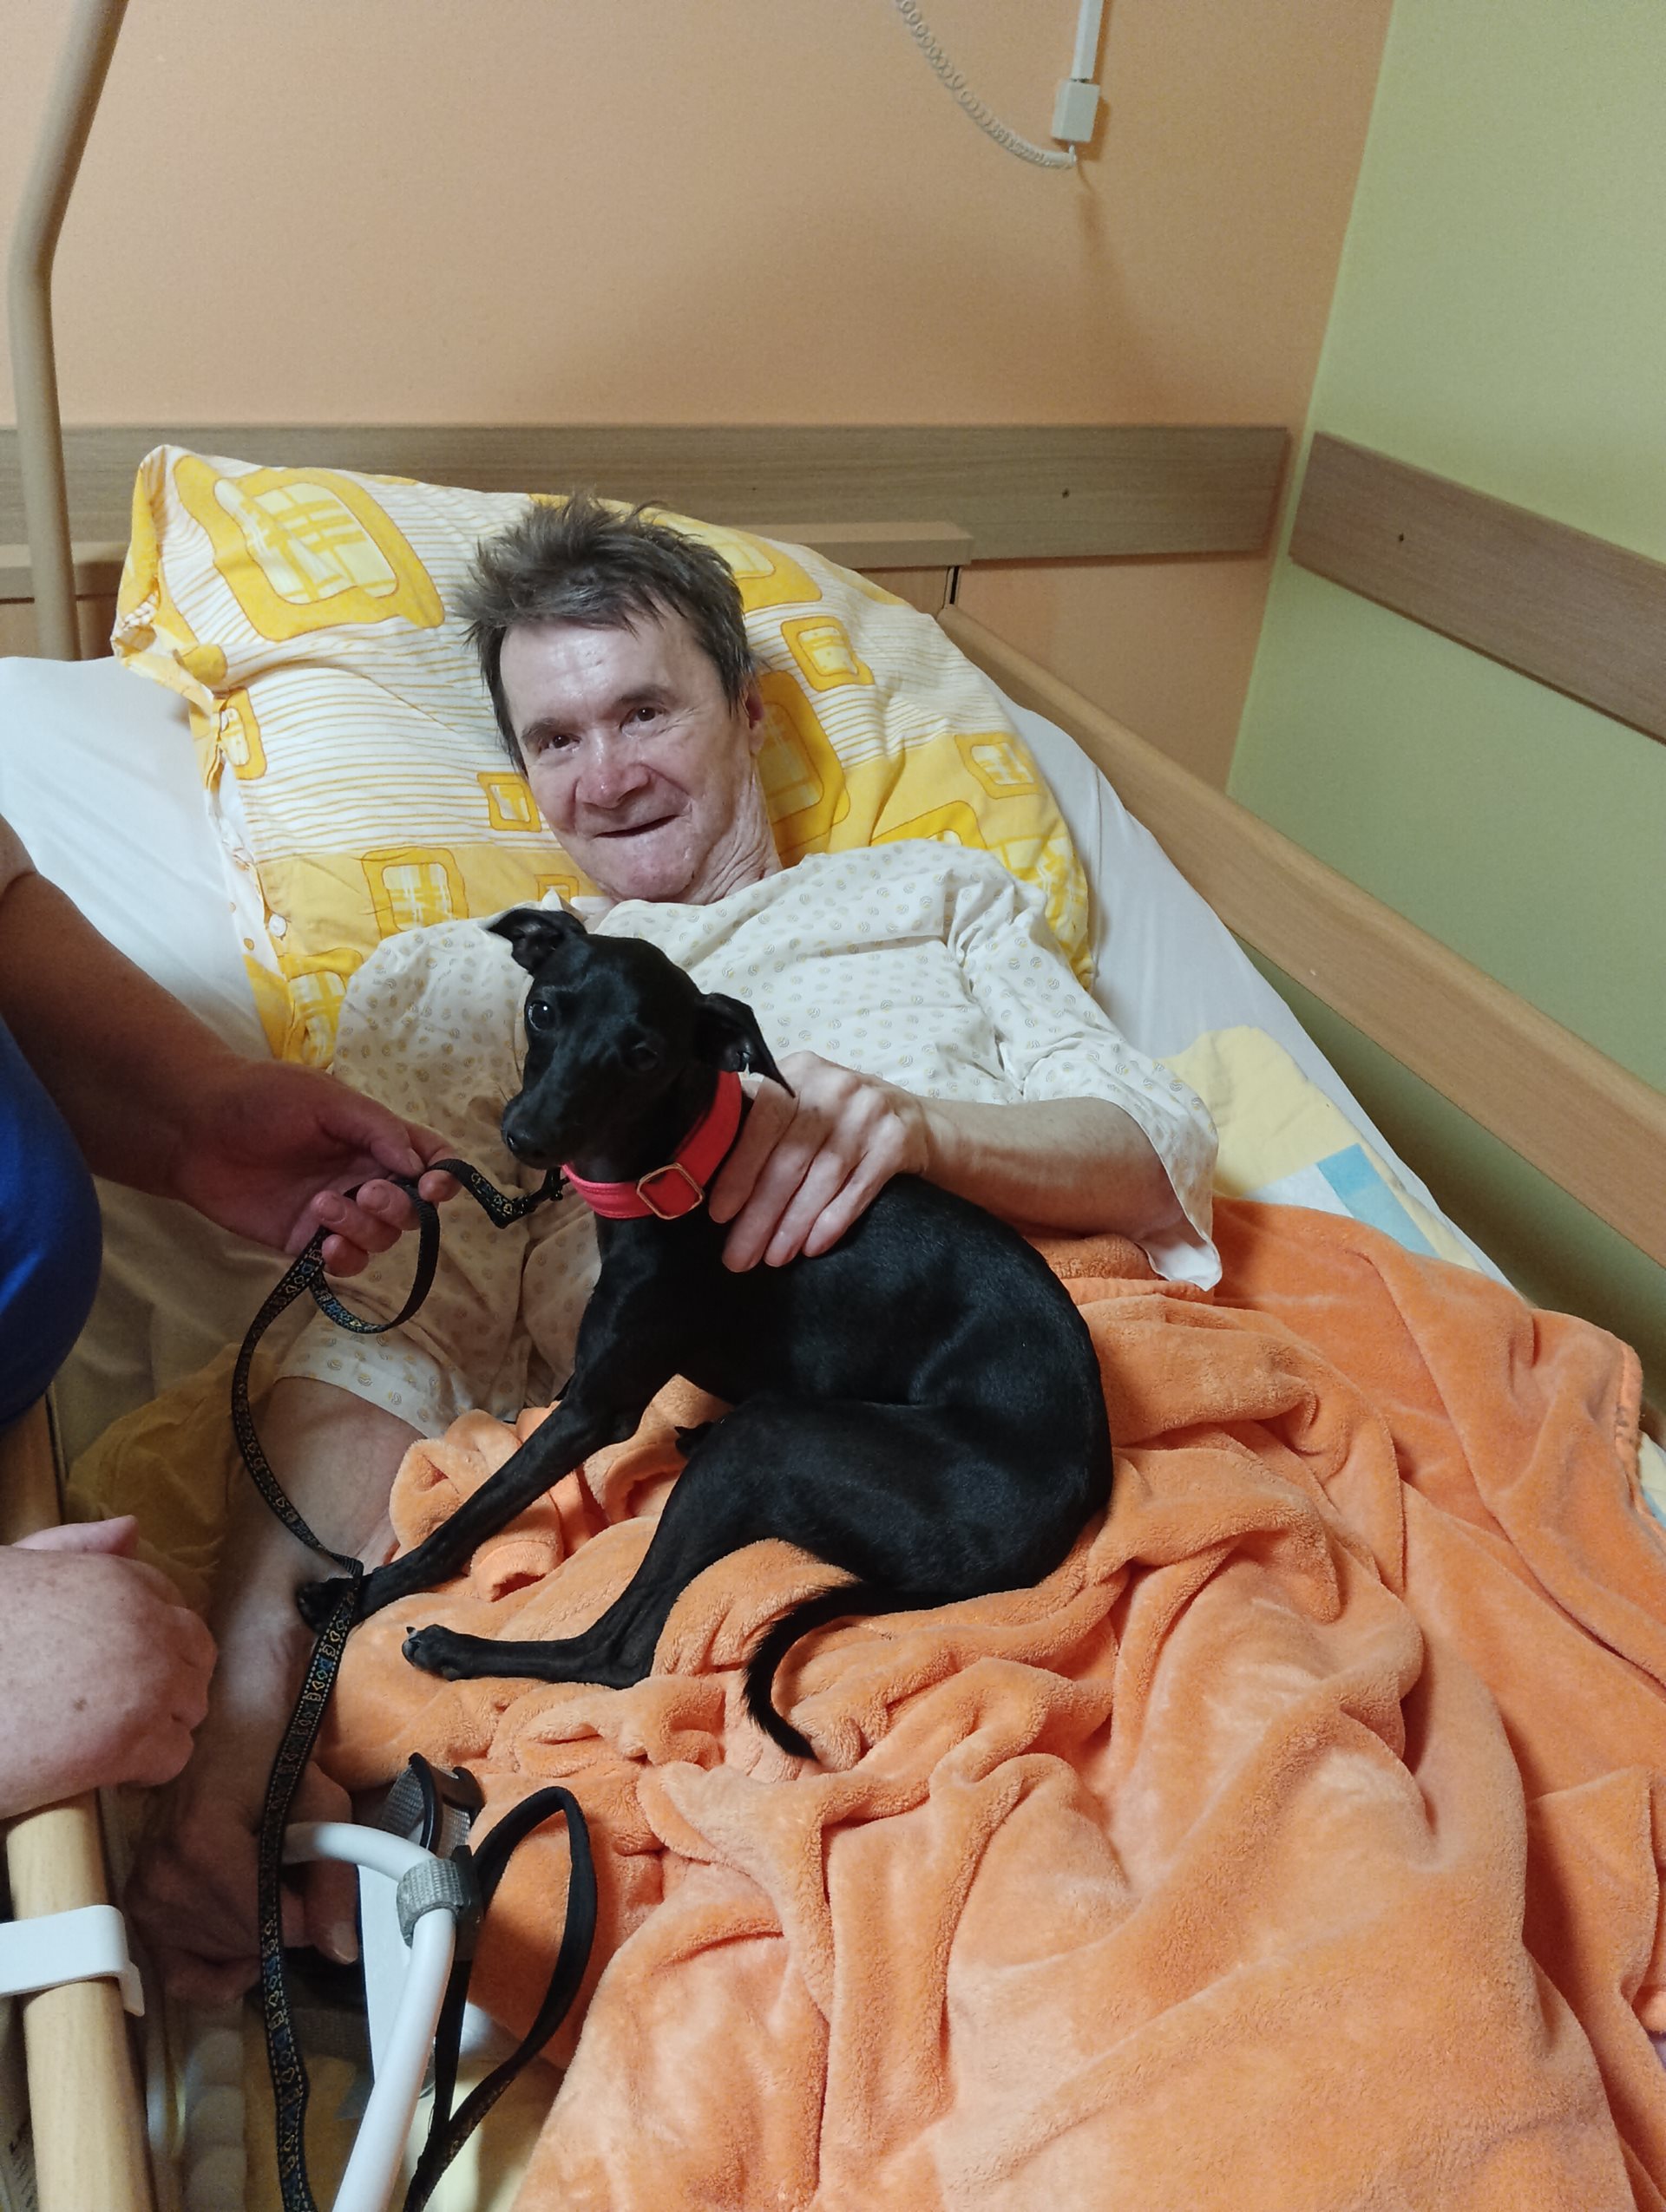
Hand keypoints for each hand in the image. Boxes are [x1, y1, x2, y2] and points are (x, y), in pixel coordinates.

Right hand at [0, 1521, 216, 1815]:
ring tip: (109, 1737)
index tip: (123, 1663)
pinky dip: (147, 1768)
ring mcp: (146, 1686)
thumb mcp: (14, 1569)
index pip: (173, 1606)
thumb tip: (130, 1530)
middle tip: (119, 1706)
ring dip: (159, 1723)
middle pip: (195, 1657)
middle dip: (166, 1680)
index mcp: (119, 1581)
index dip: (151, 1638)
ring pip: (189, 1708)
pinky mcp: (129, 1746)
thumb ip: (75, 1548)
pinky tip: (108, 1770)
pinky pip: (172, 1757)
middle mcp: (147, 1627)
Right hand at [129, 1750, 355, 2005]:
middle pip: (243, 1941)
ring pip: (218, 1958)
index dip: (306, 1914)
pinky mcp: (138, 1910)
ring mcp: (143, 1895)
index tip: (316, 1887)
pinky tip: (243, 1950)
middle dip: (281, 1923)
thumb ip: (334, 1877)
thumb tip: (340, 1949)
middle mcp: (161, 1874)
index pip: (264, 1919)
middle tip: (289, 1876)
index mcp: (201, 1841)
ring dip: (252, 1938)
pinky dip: (216, 1972)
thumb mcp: (322, 1805)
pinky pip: (179, 1976)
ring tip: (261, 1886)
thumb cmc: (273, 1760)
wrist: (225, 1735)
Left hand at [169, 1057, 459, 1273]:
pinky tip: (326, 1246)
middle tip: (364, 1191)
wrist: (194, 1127)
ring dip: (364, 1228)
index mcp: (375, 1138)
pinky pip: (345, 1261)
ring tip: (322, 1209)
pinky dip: (346, 1259)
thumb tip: (418, 1167)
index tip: (432, 1187)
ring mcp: (336, 1210)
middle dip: (398, 1206)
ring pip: (380, 1238)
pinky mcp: (304, 1239)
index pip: (430, 1159)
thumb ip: (377, 1128)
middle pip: (411, 1208)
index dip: (443, 1177)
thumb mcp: (327, 1099)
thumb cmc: (262, 1098)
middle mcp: (363, 1175)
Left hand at [706, 1051, 927, 1269]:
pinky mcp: (897, 1141)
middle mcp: (835, 1087)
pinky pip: (858, 1189)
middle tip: (739, 1257)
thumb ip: (757, 1121)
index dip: (739, 1171)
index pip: (761, 1122)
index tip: (719, 1215)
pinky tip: (812, 1247)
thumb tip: (700, 1169)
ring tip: (773, 1258)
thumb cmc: (834, 1118)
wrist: (911, 1119)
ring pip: (822, 1179)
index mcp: (798, 1072)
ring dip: (793, 1225)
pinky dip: (833, 1221)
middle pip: (791, 1158)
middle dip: (761, 1214)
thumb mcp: (799, 1102)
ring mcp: (870, 1113)